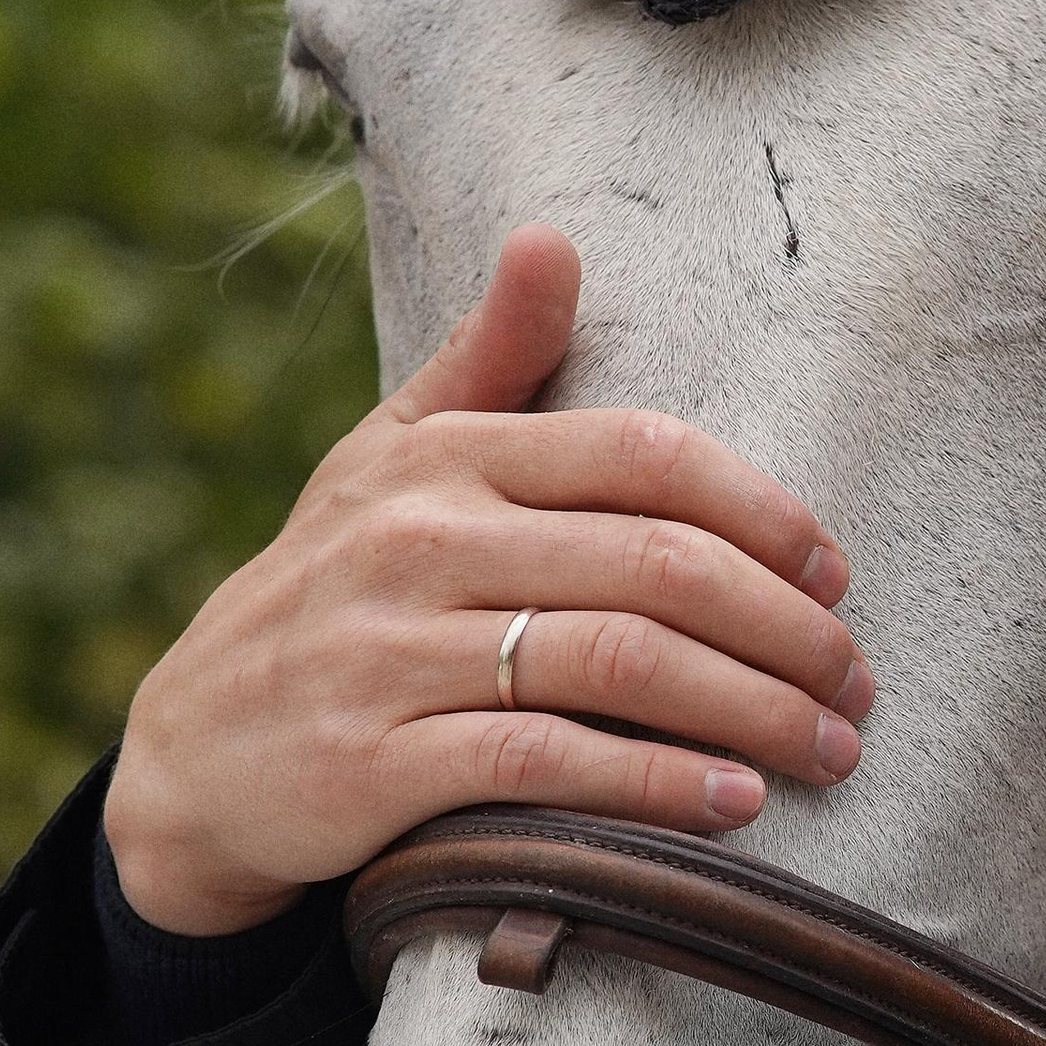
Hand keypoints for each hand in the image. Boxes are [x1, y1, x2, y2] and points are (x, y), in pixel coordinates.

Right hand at [103, 226, 871, 933]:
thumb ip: (488, 361)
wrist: (190, 751)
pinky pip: (546, 762)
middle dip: (784, 630)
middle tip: (856, 680)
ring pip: (620, 663)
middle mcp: (420, 542)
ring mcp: (393, 653)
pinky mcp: (375, 763)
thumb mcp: (389, 459)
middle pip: (656, 567)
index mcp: (445, 460)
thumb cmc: (331, 588)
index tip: (835, 573)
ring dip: (750, 711)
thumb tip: (553, 240)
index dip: (762, 511)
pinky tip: (734, 804)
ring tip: (829, 745)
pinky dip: (655, 786)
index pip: (643, 456)